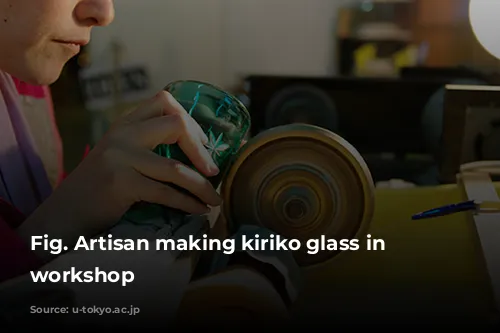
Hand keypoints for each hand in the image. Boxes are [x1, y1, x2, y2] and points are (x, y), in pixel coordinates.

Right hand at [18, 91, 221, 256]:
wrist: (66, 213)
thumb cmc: (102, 187)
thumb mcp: (122, 155)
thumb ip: (149, 145)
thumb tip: (201, 153)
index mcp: (125, 123)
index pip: (164, 100)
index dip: (191, 121)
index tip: (204, 144)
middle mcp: (123, 134)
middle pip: (176, 125)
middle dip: (202, 150)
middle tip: (214, 172)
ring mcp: (119, 157)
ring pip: (176, 168)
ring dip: (202, 186)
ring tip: (215, 200)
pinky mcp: (120, 183)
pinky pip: (166, 193)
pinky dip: (188, 203)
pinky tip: (198, 209)